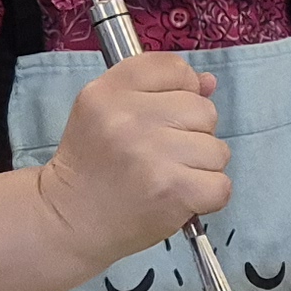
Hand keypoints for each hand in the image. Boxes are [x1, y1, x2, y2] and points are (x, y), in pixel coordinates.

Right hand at [33, 52, 228, 267]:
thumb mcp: (106, 113)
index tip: (165, 116)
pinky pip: (221, 184)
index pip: (174, 68)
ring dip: (201, 168)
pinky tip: (179, 197)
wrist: (69, 221)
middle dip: (192, 134)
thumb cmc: (93, 166)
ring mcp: (152, 155)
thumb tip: (208, 82)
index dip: (182, 91)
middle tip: (160, 155)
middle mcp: (129, 118)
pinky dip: (207, 196)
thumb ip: (157, 90)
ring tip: (168, 177)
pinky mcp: (172, 190)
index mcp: (108, 92)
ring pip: (217, 149)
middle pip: (203, 109)